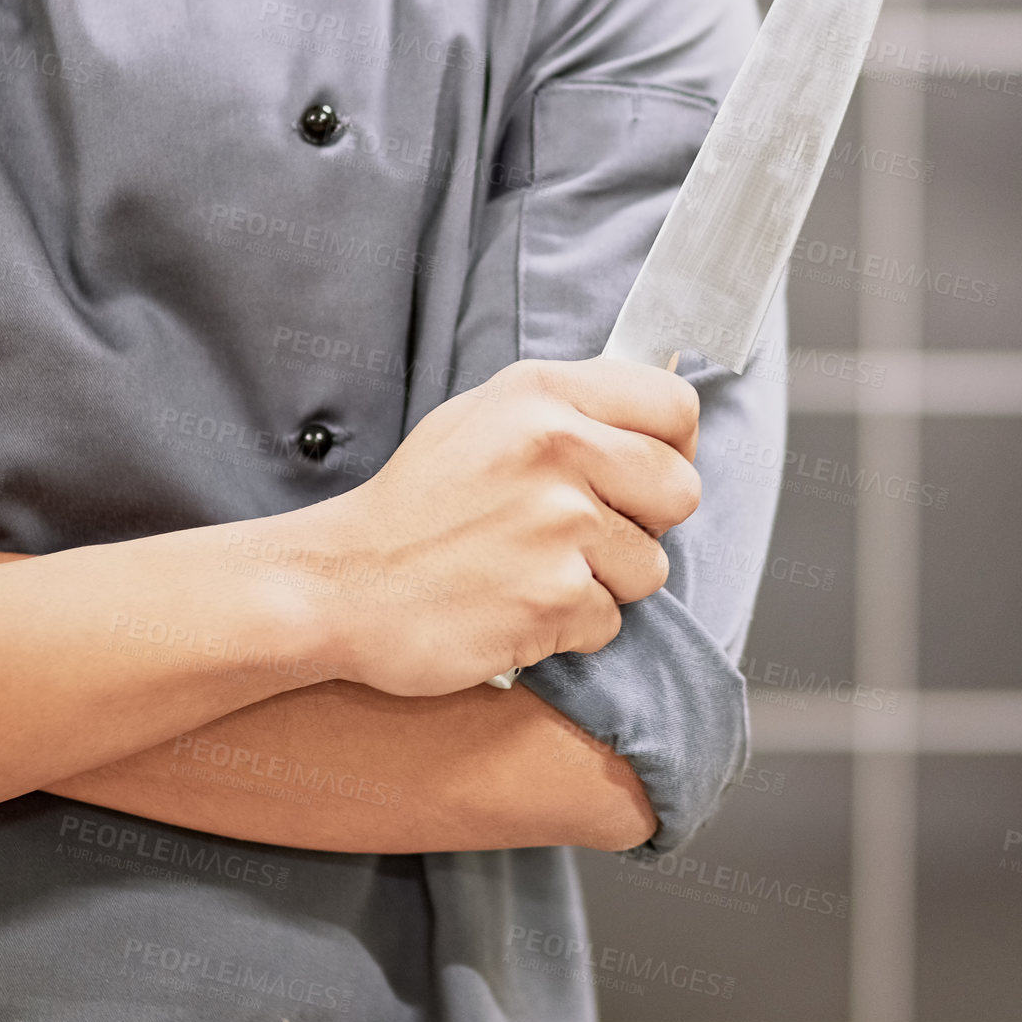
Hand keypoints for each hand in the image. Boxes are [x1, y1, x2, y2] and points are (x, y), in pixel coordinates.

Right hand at [317, 357, 700, 695]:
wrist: (342, 581)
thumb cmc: (417, 504)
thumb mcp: (486, 417)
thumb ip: (569, 409)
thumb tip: (654, 423)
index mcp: (543, 394)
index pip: (675, 406)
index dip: (674, 446)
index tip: (645, 471)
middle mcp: (557, 448)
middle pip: (680, 490)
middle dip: (646, 522)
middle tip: (587, 534)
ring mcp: (558, 524)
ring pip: (651, 566)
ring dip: (605, 581)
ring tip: (536, 569)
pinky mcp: (553, 597)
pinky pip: (610, 621)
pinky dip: (572, 627)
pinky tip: (519, 604)